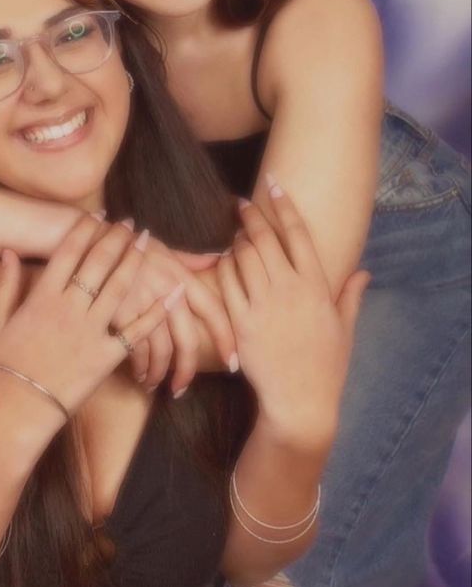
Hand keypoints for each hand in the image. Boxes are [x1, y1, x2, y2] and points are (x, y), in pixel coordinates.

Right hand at [0, 214, 170, 419]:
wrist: (17, 409)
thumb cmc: (2, 367)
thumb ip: (7, 284)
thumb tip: (9, 252)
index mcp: (41, 298)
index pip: (67, 252)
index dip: (83, 229)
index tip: (96, 215)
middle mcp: (68, 309)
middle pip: (97, 263)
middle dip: (115, 238)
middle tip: (129, 222)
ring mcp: (89, 332)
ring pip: (119, 288)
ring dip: (135, 260)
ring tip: (146, 241)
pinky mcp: (105, 356)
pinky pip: (136, 331)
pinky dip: (156, 311)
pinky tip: (172, 293)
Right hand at [109, 232, 233, 396]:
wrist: (86, 241)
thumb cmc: (126, 246)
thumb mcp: (160, 248)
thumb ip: (190, 259)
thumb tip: (221, 258)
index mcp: (180, 275)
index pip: (212, 311)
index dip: (226, 339)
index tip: (233, 362)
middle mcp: (166, 290)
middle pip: (187, 341)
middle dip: (186, 371)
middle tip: (181, 389)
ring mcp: (142, 302)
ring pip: (160, 351)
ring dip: (158, 373)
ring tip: (153, 383)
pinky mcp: (118, 313)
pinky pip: (135, 349)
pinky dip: (138, 366)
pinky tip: (136, 373)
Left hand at [216, 180, 369, 449]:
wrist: (301, 402)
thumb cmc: (327, 367)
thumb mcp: (344, 329)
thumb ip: (350, 296)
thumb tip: (363, 272)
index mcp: (317, 287)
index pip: (299, 235)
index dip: (284, 206)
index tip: (273, 184)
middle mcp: (289, 290)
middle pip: (264, 240)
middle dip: (251, 216)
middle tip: (242, 203)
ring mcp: (263, 306)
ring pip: (242, 257)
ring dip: (236, 240)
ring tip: (235, 233)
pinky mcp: (240, 323)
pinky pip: (226, 284)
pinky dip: (223, 266)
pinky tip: (223, 259)